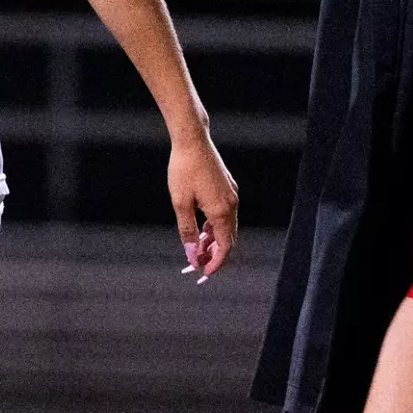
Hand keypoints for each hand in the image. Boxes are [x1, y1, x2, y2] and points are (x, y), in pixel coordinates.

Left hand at [168, 133, 238, 280]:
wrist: (192, 140)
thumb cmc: (183, 169)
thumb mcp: (180, 203)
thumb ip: (187, 231)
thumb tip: (191, 255)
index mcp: (222, 210)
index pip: (225, 247)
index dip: (214, 263)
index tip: (202, 272)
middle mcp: (232, 204)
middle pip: (228, 239)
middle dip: (213, 254)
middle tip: (196, 264)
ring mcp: (231, 195)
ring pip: (226, 226)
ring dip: (213, 240)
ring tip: (195, 247)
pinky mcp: (227, 187)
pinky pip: (224, 214)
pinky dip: (214, 226)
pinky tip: (200, 228)